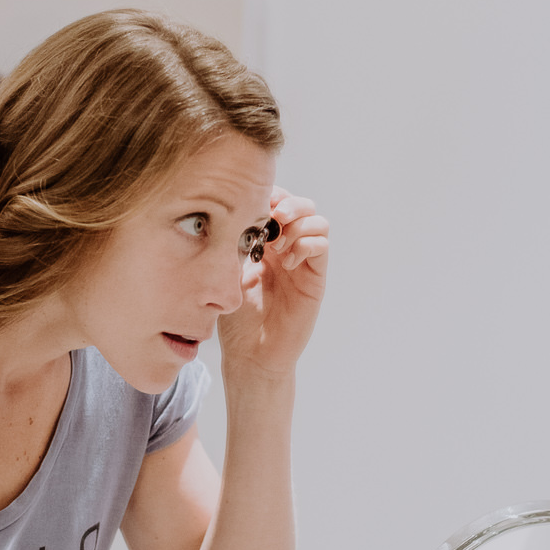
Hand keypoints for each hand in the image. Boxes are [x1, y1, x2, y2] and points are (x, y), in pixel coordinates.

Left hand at [218, 188, 328, 382]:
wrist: (250, 353)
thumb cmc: (235, 319)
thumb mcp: (228, 273)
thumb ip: (235, 243)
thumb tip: (231, 212)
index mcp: (266, 244)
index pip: (278, 203)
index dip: (270, 196)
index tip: (253, 203)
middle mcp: (288, 249)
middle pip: (303, 206)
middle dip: (288, 204)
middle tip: (272, 217)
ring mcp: (303, 264)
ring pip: (317, 222)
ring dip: (298, 224)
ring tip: (277, 244)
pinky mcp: (315, 280)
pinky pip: (321, 247)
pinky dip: (306, 244)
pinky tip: (287, 261)